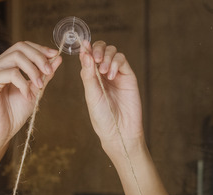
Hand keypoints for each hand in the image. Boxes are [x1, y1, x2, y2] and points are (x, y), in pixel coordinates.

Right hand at [0, 41, 62, 147]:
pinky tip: (27, 95)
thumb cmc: (14, 114)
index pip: (22, 46)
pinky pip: (10, 73)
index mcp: (5, 64)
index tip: (54, 55)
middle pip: (19, 47)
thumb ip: (44, 74)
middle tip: (49, 72)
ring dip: (33, 70)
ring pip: (16, 57)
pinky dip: (23, 83)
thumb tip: (57, 57)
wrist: (1, 132)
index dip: (40, 49)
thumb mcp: (35, 90)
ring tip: (39, 86)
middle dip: (39, 57)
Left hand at [78, 40, 143, 154]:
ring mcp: (116, 73)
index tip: (84, 46)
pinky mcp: (128, 76)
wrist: (119, 130)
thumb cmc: (102, 117)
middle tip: (95, 59)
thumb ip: (88, 74)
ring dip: (106, 56)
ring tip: (103, 71)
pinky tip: (111, 75)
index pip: (88, 56)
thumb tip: (83, 53)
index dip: (86, 49)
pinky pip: (122, 60)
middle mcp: (103, 73)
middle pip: (101, 49)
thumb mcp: (91, 94)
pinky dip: (115, 62)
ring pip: (112, 52)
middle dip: (97, 49)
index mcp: (91, 77)